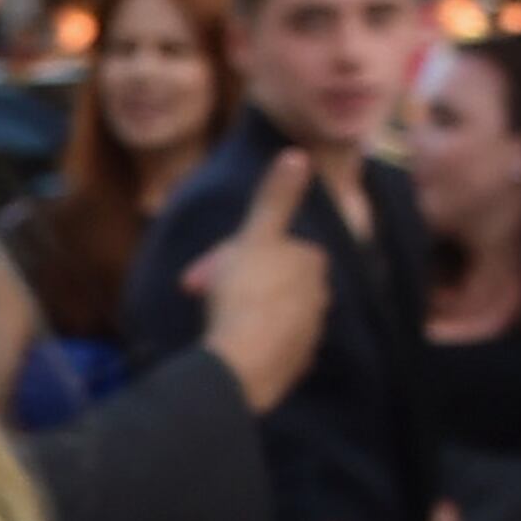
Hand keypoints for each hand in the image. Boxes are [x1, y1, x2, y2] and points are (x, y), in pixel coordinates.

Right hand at [186, 180, 329, 416]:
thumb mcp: (254, 236)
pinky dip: (254, 341)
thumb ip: (275, 198)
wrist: (242, 364)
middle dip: (239, 283)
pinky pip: (273, 345)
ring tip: (214, 321)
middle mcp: (320, 297)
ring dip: (247, 311)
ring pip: (274, 312)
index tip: (201, 272)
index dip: (235, 253)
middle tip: (199, 295)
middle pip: (274, 280)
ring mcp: (310, 334)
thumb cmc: (245, 294)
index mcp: (311, 262)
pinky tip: (230, 346)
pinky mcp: (296, 367)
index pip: (274, 247)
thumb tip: (298, 154)